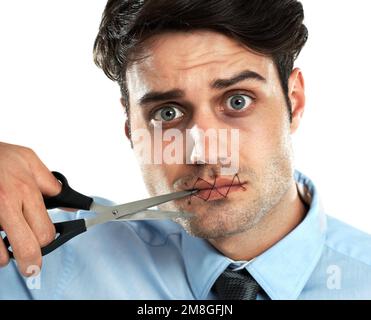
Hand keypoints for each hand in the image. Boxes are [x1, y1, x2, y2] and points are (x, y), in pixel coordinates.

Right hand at [0, 142, 60, 275]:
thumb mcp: (28, 161)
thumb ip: (51, 183)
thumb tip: (73, 202)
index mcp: (25, 190)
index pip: (45, 230)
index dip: (48, 238)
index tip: (46, 240)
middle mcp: (6, 204)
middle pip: (28, 247)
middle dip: (32, 258)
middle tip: (32, 265)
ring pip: (2, 256)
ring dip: (7, 256)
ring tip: (10, 251)